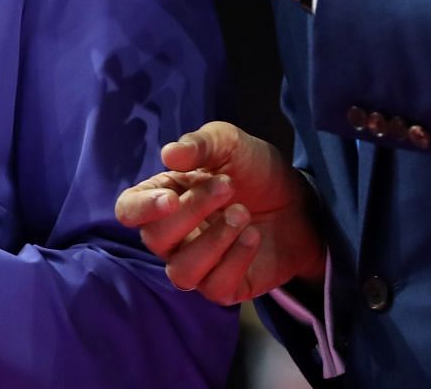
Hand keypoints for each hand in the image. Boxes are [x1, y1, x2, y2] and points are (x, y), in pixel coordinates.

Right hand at [115, 121, 324, 304]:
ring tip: (243, 213)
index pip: (129, 210)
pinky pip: (213, 287)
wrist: (301, 202)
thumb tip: (168, 154)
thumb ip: (200, 144)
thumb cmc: (256, 171)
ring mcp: (197, 265)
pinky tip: (254, 236)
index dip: (142, 209)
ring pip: (181, 271)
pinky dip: (235, 259)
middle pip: (155, 239)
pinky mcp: (223, 287)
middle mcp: (174, 236)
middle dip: (192, 211)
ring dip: (214, 241)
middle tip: (228, 187)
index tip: (171, 199)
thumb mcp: (231, 143)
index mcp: (164, 197)